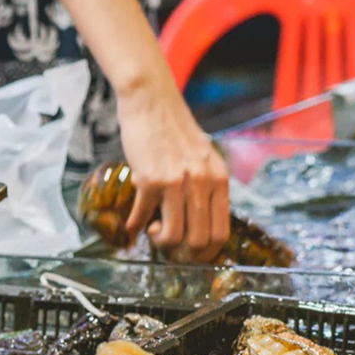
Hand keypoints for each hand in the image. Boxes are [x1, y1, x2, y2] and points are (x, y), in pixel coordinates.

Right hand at [117, 72, 229, 256]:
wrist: (151, 100)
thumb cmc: (174, 129)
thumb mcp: (202, 157)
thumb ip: (204, 186)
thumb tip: (196, 220)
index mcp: (219, 179)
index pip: (221, 233)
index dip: (206, 253)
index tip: (192, 254)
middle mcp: (202, 183)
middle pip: (198, 240)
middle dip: (182, 252)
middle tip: (169, 246)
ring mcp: (176, 182)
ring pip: (173, 235)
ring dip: (159, 241)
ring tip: (152, 230)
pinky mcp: (150, 179)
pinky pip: (143, 216)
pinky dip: (135, 225)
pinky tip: (132, 224)